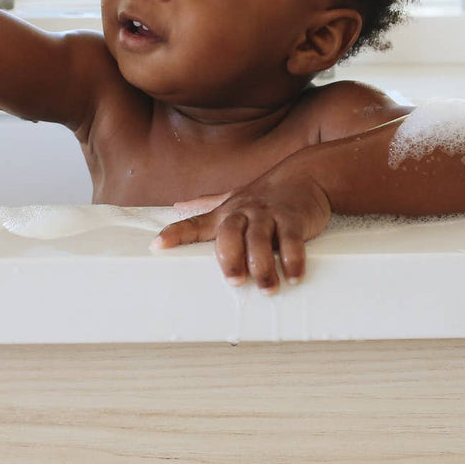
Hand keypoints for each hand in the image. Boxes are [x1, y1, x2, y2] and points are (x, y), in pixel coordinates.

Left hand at [152, 173, 331, 292]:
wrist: (306, 175)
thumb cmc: (265, 194)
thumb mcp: (234, 197)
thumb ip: (207, 205)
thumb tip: (177, 206)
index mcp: (226, 212)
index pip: (195, 224)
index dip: (176, 234)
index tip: (157, 246)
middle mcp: (244, 212)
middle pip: (229, 233)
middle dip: (230, 257)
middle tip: (235, 281)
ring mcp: (268, 214)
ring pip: (259, 239)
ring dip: (262, 266)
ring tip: (267, 289)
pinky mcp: (293, 218)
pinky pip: (291, 239)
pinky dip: (292, 259)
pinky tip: (293, 276)